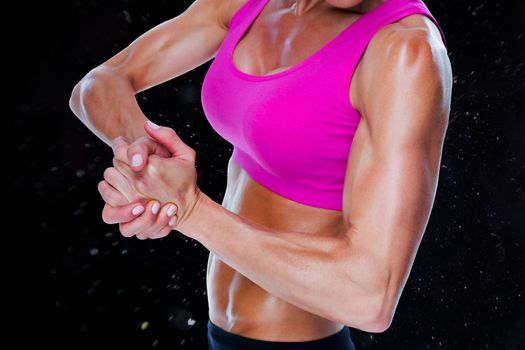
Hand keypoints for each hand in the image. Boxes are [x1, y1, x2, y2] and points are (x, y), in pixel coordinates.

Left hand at [101, 121, 201, 235]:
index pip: (121, 149)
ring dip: (116, 173)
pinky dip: (110, 190)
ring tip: (129, 174)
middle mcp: (140, 181)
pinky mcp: (128, 211)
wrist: (187, 208)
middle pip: (115, 161)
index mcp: (153, 166)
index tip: (124, 144)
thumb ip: (167, 136)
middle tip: (135, 162)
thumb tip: (146, 125)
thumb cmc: (187, 180)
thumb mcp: (186, 154)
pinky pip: (107, 195)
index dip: (121, 145)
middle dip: (123, 158)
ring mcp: (133, 197)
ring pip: (109, 176)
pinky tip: (121, 187)